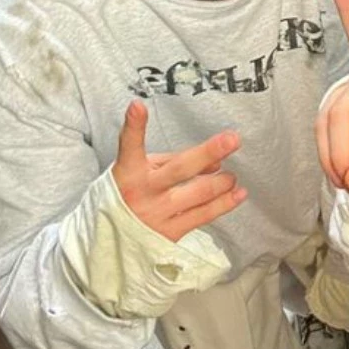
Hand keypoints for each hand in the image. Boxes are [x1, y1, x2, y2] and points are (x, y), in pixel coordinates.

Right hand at [112, 100, 245, 242]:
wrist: (110, 241)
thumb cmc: (129, 195)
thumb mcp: (141, 170)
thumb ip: (174, 161)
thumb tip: (214, 160)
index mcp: (130, 171)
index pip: (130, 145)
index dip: (134, 126)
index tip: (138, 107)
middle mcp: (143, 191)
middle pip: (180, 169)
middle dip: (208, 152)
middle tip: (232, 139)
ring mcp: (157, 214)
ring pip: (198, 194)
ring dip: (221, 182)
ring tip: (231, 176)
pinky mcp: (169, 234)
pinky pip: (203, 216)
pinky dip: (224, 204)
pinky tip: (238, 194)